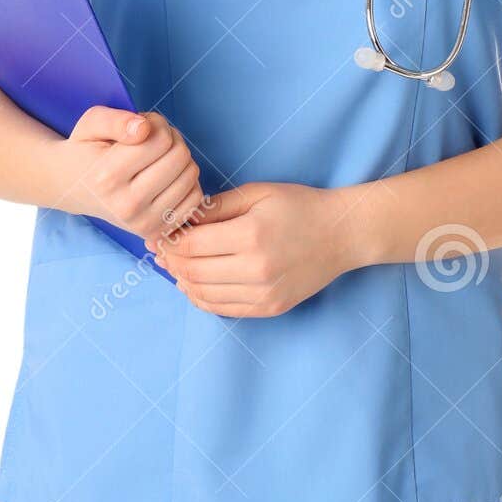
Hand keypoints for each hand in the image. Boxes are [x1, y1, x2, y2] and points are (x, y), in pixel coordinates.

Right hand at [55, 106, 204, 240]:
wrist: (73, 188)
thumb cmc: (87, 150)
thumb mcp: (91, 123)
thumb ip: (116, 120)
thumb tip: (144, 128)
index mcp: (107, 177)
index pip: (160, 138)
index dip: (156, 122)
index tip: (141, 126)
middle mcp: (126, 206)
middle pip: (179, 156)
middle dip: (170, 138)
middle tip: (151, 140)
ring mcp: (143, 224)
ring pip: (191, 176)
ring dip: (180, 158)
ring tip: (157, 157)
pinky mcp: (157, 232)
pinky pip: (195, 199)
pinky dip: (187, 182)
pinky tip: (167, 177)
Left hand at [149, 182, 353, 316]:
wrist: (342, 234)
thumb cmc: (299, 205)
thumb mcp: (257, 193)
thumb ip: (216, 207)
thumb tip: (180, 220)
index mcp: (251, 235)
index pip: (191, 246)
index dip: (168, 242)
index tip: (158, 234)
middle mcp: (256, 269)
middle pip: (193, 272)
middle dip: (170, 261)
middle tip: (160, 251)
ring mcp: (263, 293)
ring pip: (204, 295)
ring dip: (182, 281)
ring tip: (175, 267)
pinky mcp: (269, 308)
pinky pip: (223, 309)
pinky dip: (202, 298)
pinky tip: (194, 284)